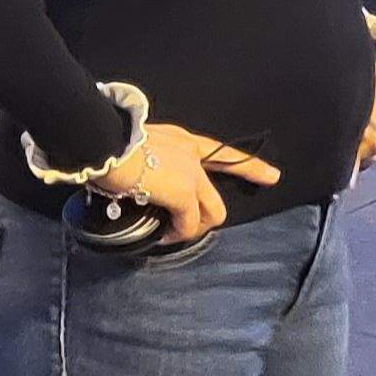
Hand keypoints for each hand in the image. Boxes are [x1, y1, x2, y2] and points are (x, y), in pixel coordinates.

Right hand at [93, 122, 283, 246]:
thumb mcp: (136, 148)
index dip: (250, 167)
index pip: (221, 153)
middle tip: (187, 230)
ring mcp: (191, 174)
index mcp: (181, 140)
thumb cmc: (108, 141)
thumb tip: (137, 184)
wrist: (103, 141)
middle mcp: (191, 154)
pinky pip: (189, 223)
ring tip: (171, 233)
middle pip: (218, 195)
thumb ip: (147, 163)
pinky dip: (178, 234)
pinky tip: (163, 235)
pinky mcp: (184, 194)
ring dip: (193, 229)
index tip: (272, 176)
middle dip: (207, 218)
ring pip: (211, 213)